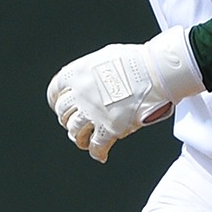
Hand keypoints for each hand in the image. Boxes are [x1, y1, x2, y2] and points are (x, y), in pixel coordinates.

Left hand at [47, 27, 204, 161]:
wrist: (157, 72)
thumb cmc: (137, 61)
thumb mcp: (105, 56)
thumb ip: (90, 69)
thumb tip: (87, 78)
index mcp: (77, 74)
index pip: (55, 90)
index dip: (56, 101)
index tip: (58, 106)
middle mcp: (80, 94)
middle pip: (64, 113)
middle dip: (68, 120)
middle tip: (74, 123)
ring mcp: (93, 113)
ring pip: (75, 131)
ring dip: (78, 137)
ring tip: (83, 140)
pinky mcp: (109, 128)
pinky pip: (96, 146)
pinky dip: (97, 152)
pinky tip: (100, 155)